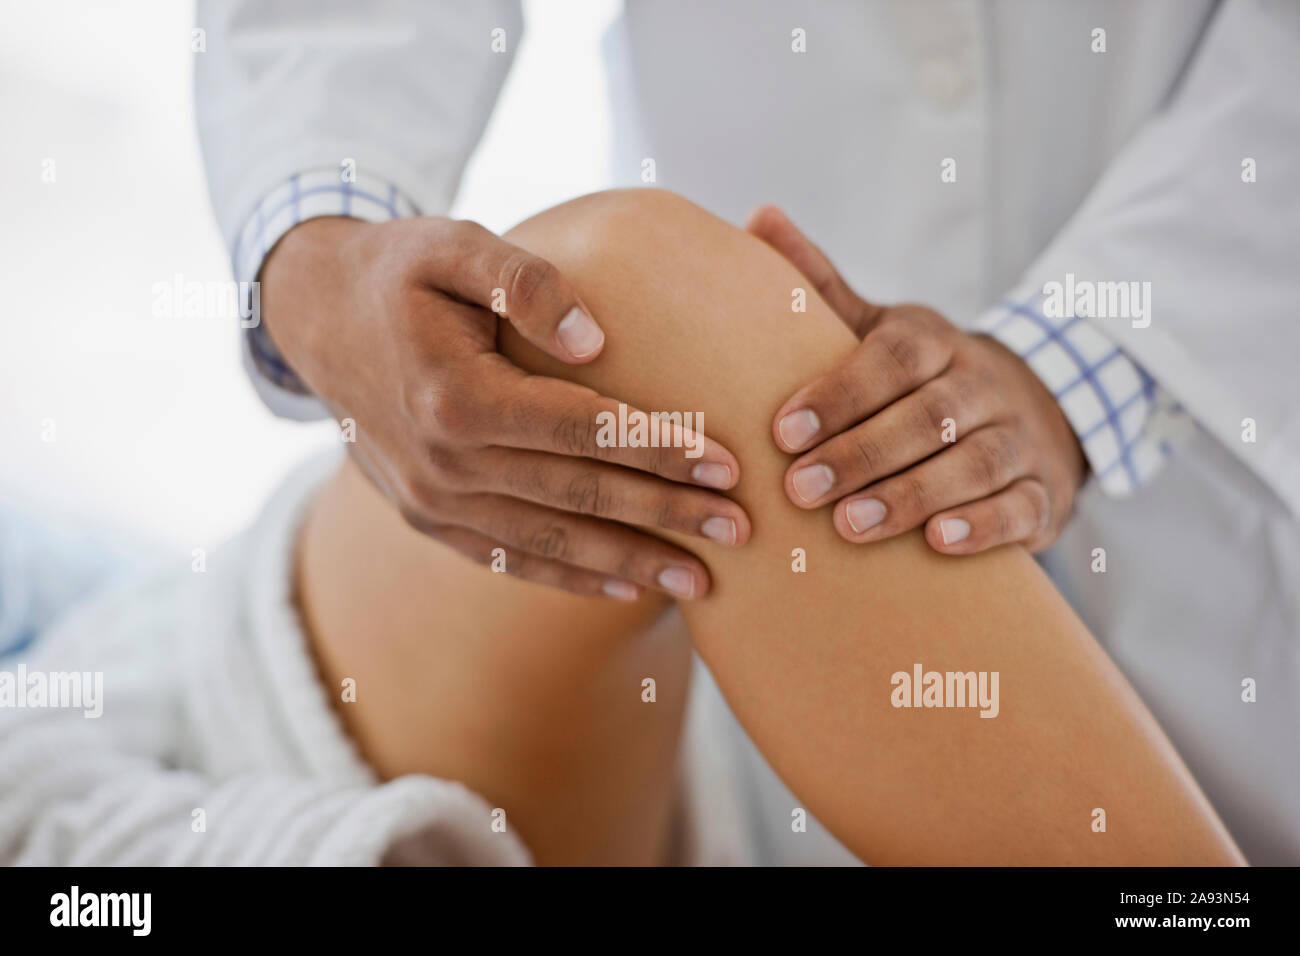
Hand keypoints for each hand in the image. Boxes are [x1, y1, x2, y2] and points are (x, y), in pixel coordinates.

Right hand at [260, 215, 750, 599]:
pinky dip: (570, 576)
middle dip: (666, 516)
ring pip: (552, 541)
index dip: (659, 447)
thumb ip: (524, 281)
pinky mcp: (428, 519)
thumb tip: (596, 341)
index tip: (727, 464)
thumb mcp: (451, 245)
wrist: (317, 316)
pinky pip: (509, 559)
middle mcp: (444, 463)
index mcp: (455, 396)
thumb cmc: (399, 272)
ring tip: (704, 583)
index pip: (581, 430)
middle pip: (578, 496)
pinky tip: (626, 589)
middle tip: (742, 532)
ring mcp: (432, 501)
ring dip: (631, 563)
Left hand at [747, 206, 1085, 553]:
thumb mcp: (878, 330)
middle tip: (800, 490)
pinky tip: (938, 542)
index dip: (841, 393)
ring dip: (912, 494)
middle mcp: (980, 384)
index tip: (783, 431)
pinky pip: (1020, 506)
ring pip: (974, 462)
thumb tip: (759, 216)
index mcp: (934, 342)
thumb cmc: (921, 379)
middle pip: (928, 414)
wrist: (1031, 412)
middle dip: (862, 454)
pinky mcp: (1041, 492)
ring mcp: (1017, 438)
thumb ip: (820, 288)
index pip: (893, 358)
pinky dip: (983, 525)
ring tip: (851, 526)